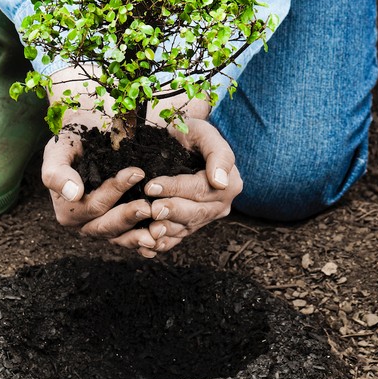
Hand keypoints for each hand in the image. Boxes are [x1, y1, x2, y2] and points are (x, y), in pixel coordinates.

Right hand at [41, 108, 163, 257]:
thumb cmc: (71, 142)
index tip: (136, 173)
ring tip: (159, 230)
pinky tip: (160, 241)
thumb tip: (73, 193)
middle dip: (128, 217)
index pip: (93, 205)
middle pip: (106, 226)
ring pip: (120, 237)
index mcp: (67, 209)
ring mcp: (102, 227)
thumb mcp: (58, 150)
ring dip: (139, 236)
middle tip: (149, 206)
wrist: (86, 136)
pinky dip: (144, 242)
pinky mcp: (119, 227)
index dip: (114, 191)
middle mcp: (84, 223)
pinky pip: (130, 239)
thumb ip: (57, 172)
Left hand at [143, 117, 241, 252]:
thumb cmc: (192, 133)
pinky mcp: (190, 226)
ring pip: (186, 228)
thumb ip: (218, 154)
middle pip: (195, 213)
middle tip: (151, 209)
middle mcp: (220, 204)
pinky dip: (163, 244)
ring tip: (149, 230)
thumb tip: (221, 181)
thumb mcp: (205, 133)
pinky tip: (148, 245)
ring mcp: (205, 217)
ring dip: (167, 231)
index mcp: (229, 183)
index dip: (176, 188)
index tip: (152, 186)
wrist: (180, 142)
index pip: (201, 189)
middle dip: (172, 211)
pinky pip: (178, 238)